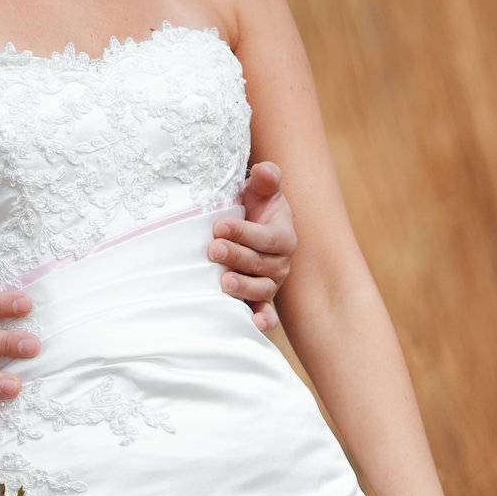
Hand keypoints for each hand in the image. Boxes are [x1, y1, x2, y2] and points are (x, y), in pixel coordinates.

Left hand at [210, 161, 296, 331]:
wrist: (252, 229)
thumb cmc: (255, 209)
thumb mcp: (261, 191)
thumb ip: (266, 179)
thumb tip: (263, 170)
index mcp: (284, 237)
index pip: (266, 237)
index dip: (244, 232)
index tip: (218, 226)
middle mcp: (280, 263)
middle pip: (260, 264)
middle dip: (236, 256)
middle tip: (212, 249)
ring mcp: (270, 284)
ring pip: (260, 289)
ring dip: (243, 287)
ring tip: (222, 282)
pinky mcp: (259, 300)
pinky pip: (265, 313)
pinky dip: (262, 321)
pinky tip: (253, 326)